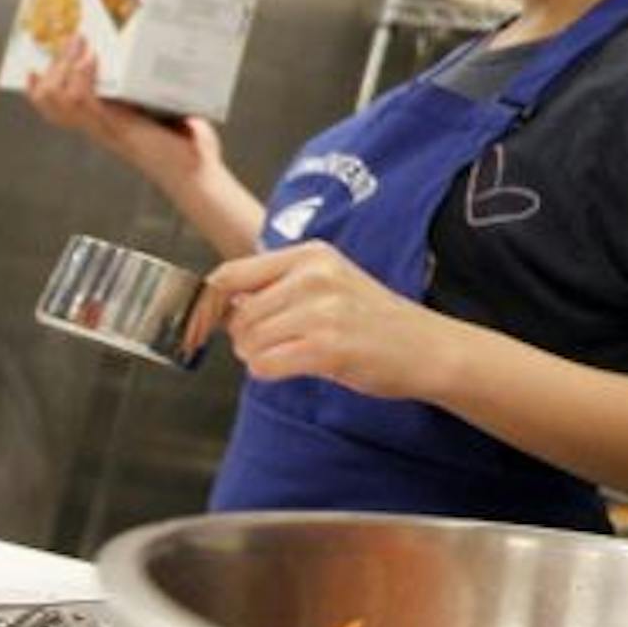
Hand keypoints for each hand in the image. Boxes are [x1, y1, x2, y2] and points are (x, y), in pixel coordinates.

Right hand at [24, 36, 224, 190]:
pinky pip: (84, 100)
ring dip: (67, 64)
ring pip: (58, 98)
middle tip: (74, 38)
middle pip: (48, 99)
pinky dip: (82, 76)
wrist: (199, 174)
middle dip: (54, 64)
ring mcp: (104, 128)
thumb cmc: (188, 147)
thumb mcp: (166, 110)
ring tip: (83, 42)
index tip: (36, 63)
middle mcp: (96, 127)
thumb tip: (165, 57)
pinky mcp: (118, 128)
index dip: (38, 87)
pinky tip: (93, 59)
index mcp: (102, 123)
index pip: (54, 108)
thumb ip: (158, 91)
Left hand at [193, 241, 443, 400]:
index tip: (198, 325)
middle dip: (245, 338)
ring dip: (260, 357)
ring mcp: (322, 311)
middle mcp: (314, 276)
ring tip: (296, 354)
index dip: (206, 305)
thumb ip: (277, 286)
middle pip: (237, 315)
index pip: (230, 275)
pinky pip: (265, 364)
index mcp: (311, 255)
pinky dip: (271, 371)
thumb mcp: (329, 284)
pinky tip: (299, 366)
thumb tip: (219, 304)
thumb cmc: (377, 322)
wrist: (429, 348)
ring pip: (248, 341)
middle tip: (278, 345)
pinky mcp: (327, 347)